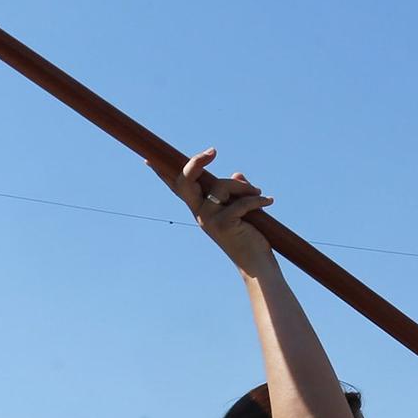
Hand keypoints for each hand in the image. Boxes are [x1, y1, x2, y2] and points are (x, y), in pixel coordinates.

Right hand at [146, 148, 274, 275]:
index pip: (177, 188)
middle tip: (212, 151)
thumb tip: (238, 174)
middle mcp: (199, 213)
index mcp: (200, 208)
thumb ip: (237, 191)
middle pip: (185, 181)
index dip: (163, 173)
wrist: (257, 266)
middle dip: (195, 163)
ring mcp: (208, 219)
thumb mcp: (242, 210)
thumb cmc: (250, 237)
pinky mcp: (223, 225)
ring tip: (259, 193)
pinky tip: (268, 202)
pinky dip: (257, 200)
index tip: (148, 160)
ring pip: (221, 187)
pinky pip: (240, 202)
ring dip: (244, 187)